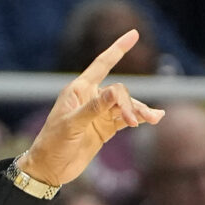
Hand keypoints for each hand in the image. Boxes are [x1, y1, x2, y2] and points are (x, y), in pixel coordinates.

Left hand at [15, 31, 164, 188]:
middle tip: (133, 121)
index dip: (118, 49)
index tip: (134, 34)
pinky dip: (139, 117)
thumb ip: (94, 109)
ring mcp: (99, 114)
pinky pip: (125, 119)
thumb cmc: (53, 144)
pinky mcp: (105, 129)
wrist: (49, 170)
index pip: (102, 64)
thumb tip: (116, 93)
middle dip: (128, 104)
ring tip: (154, 119)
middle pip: (119, 92)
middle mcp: (91, 98)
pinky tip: (154, 118)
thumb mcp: (72, 125)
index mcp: (79, 90)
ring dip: (139, 111)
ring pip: (125, 106)